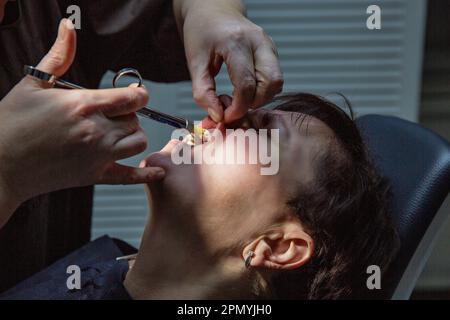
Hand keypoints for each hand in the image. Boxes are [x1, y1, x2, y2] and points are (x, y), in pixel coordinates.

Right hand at [0, 19, 163, 226]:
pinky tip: (158, 170)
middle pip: (136, 118)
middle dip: (128, 114)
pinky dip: (146, 173)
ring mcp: (97, 155)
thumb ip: (59, 56)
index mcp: (84, 104)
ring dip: (134, 135)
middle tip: (112, 114)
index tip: (134, 94)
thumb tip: (68, 27)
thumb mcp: (34, 83)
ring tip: (119, 132)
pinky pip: (131, 176)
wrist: (0, 164)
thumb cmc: (12, 122)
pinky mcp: (94, 176)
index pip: (133, 97)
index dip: (139, 93)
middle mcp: (96, 130)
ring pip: (139, 142)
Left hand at [174, 0, 283, 122]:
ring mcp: (269, 45)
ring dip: (260, 98)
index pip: (246, 84)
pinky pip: (275, 78)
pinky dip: (263, 91)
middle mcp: (259, 42)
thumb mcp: (194, 62)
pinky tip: (246, 90)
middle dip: (254, 103)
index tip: (225, 116)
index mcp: (237, 42)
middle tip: (234, 107)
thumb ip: (203, 92)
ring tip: (239, 98)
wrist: (213, 10)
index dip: (238, 108)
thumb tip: (217, 116)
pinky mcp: (272, 51)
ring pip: (277, 83)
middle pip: (270, 84)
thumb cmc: (202, 32)